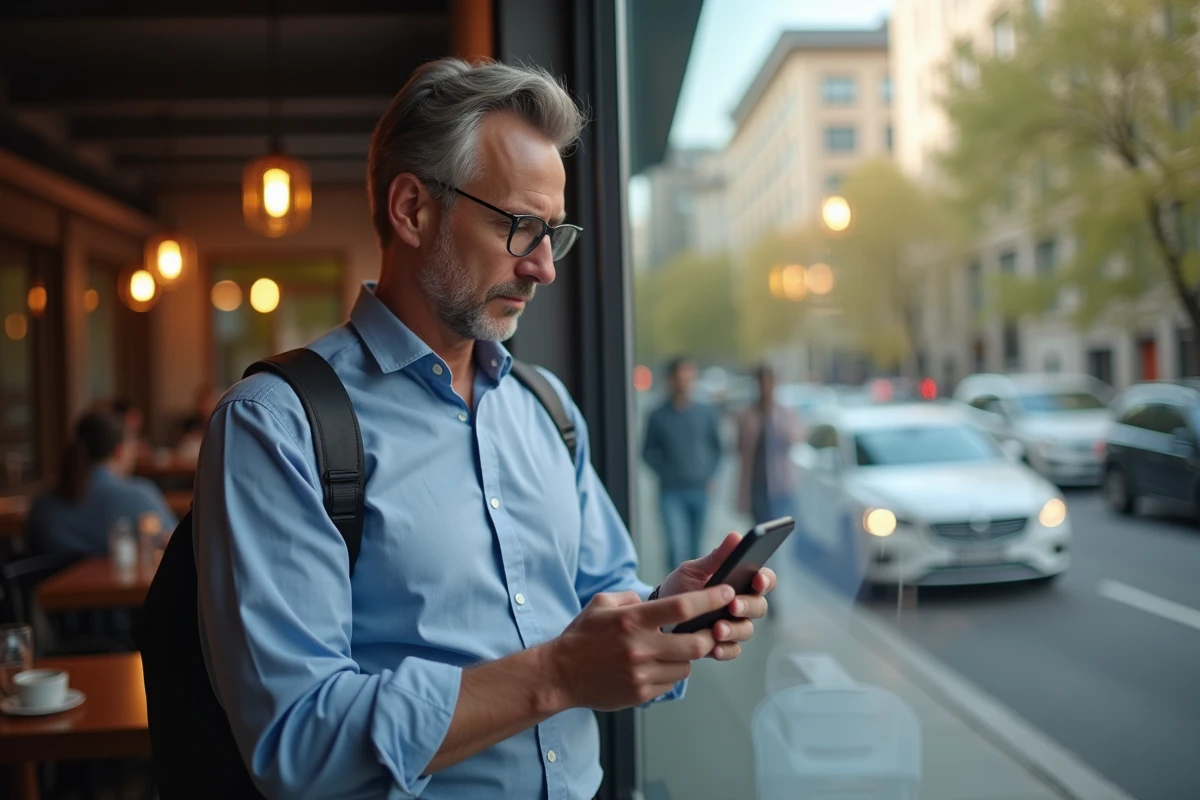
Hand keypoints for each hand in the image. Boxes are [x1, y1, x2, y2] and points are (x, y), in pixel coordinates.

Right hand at [546, 585, 734, 711]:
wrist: (560, 675)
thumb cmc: (582, 637)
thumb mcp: (602, 603)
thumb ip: (631, 598)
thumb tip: (652, 601)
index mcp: (632, 620)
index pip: (683, 607)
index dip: (710, 599)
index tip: (727, 592)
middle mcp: (640, 647)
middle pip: (696, 643)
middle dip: (710, 635)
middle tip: (712, 628)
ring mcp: (641, 673)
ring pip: (687, 665)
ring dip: (687, 656)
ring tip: (672, 649)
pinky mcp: (641, 693)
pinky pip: (671, 682)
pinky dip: (670, 673)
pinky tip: (655, 666)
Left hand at [658, 532, 777, 661]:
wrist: (657, 614)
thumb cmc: (679, 587)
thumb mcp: (694, 570)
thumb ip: (716, 557)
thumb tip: (736, 536)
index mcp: (739, 583)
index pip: (764, 580)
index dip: (765, 580)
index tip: (757, 579)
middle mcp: (741, 605)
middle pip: (759, 606)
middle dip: (748, 606)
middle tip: (732, 605)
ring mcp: (733, 626)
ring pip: (746, 630)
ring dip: (734, 630)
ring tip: (717, 629)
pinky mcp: (722, 645)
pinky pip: (732, 650)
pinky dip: (725, 650)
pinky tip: (714, 648)